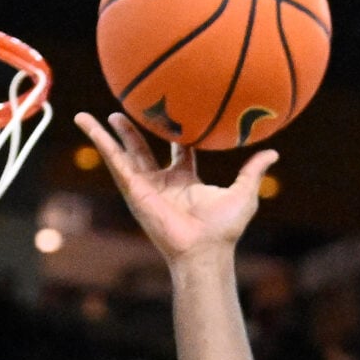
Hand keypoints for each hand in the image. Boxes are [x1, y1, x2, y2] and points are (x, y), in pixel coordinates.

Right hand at [74, 110, 276, 267]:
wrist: (204, 249)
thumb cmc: (224, 228)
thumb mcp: (244, 192)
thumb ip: (253, 170)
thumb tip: (273, 151)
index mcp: (186, 180)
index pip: (179, 151)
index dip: (178, 132)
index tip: (177, 111)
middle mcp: (163, 182)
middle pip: (144, 150)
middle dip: (135, 132)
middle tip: (128, 110)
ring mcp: (145, 186)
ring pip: (123, 154)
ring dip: (109, 135)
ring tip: (94, 116)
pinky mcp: (133, 189)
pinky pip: (113, 160)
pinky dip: (99, 141)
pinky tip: (86, 123)